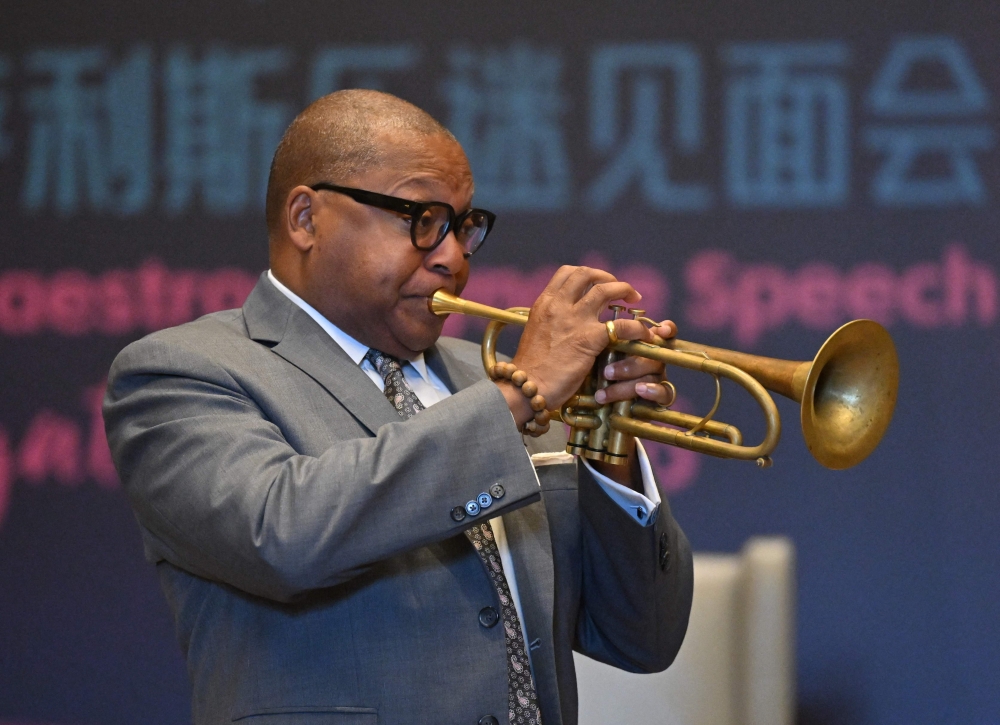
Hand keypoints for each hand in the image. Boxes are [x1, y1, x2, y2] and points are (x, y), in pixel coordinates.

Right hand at [497, 266, 660, 425]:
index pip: (567, 273)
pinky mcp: (589, 339)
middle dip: (608, 277)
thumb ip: (552, 321)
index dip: (588, 274)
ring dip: (624, 289)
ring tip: (634, 299)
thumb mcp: (536, 333)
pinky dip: (636, 328)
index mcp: (544, 304)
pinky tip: (642, 335)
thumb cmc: (532, 368)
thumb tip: (567, 322)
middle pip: (587, 274)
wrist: (527, 387)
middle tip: (620, 289)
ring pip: (605, 290)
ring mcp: (574, 320)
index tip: (599, 283)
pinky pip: (621, 325)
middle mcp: (559, 306)